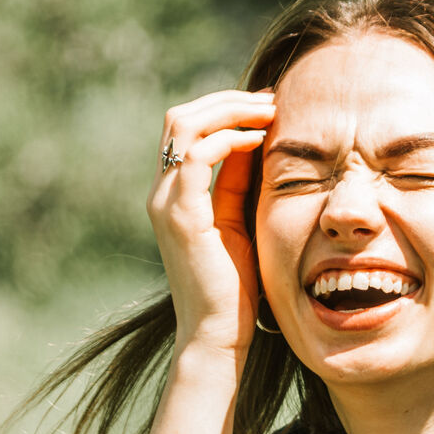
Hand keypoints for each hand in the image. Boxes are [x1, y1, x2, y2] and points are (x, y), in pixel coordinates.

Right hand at [147, 90, 274, 353]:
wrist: (218, 333)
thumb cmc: (235, 286)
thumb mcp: (239, 221)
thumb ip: (238, 183)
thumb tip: (257, 141)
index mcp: (174, 193)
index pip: (188, 128)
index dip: (225, 108)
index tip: (268, 106)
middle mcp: (163, 193)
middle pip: (180, 118)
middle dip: (228, 100)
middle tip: (271, 100)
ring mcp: (167, 203)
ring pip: (184, 127)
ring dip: (229, 111)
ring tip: (269, 112)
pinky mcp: (182, 217)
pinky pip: (197, 159)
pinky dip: (227, 140)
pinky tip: (257, 141)